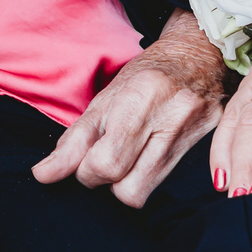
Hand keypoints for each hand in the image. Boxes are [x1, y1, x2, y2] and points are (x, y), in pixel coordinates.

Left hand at [33, 10, 224, 206]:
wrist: (198, 56)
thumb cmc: (145, 76)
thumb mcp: (104, 100)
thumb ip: (73, 141)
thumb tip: (43, 176)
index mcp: (140, 97)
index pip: (107, 163)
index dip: (86, 171)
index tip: (84, 160)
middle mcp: (172, 117)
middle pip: (127, 188)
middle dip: (104, 181)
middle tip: (102, 158)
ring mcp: (196, 134)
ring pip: (145, 195)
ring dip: (124, 184)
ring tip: (125, 158)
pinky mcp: (208, 146)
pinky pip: (166, 186)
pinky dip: (146, 179)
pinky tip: (146, 159)